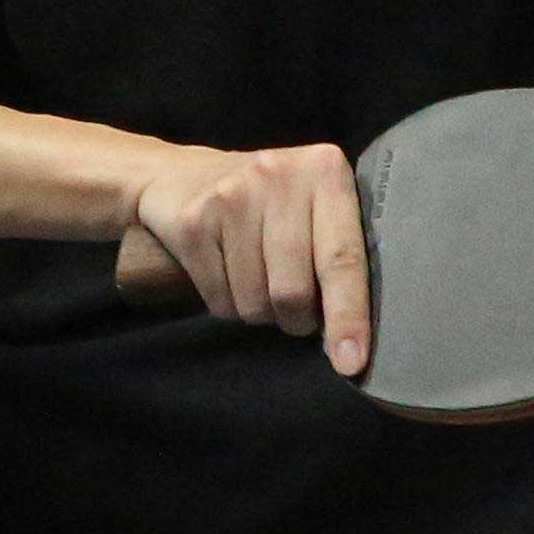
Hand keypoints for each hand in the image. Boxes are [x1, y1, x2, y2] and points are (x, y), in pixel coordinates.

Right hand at [119, 142, 371, 365]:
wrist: (179, 178)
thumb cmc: (268, 204)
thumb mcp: (314, 206)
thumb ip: (340, 251)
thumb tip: (354, 338)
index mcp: (325, 171)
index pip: (343, 257)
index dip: (348, 316)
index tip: (351, 362)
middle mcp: (280, 175)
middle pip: (294, 291)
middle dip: (297, 319)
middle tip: (296, 308)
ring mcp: (232, 195)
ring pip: (255, 302)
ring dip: (260, 312)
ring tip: (259, 281)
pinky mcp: (194, 221)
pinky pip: (220, 300)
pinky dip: (228, 305)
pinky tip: (226, 273)